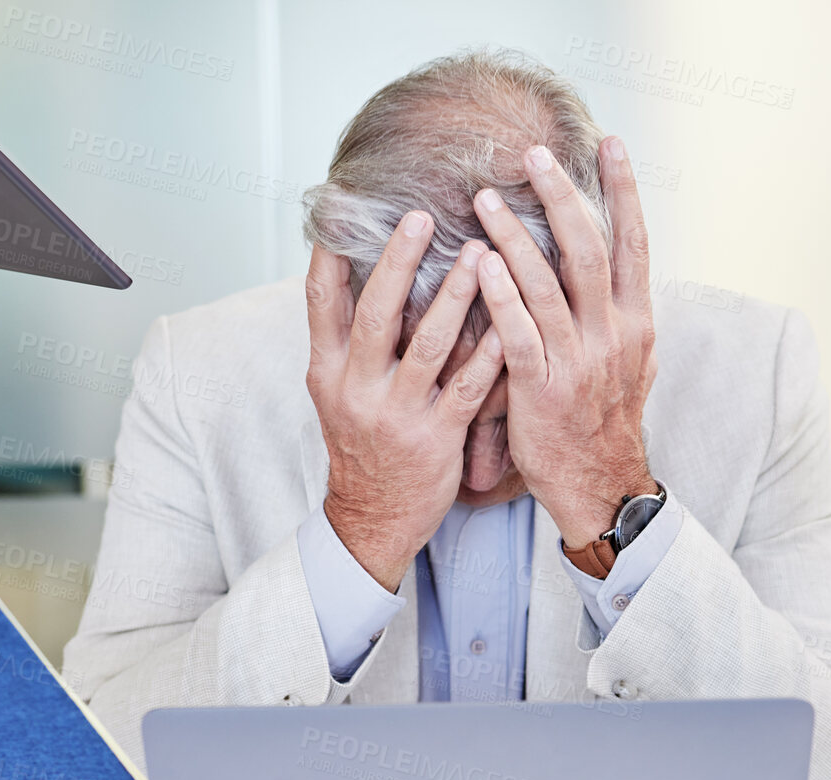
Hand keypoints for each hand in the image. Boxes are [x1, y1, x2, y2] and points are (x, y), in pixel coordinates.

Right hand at [307, 217, 505, 590]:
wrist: (372, 520)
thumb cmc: (363, 445)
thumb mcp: (337, 392)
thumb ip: (347, 340)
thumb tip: (356, 270)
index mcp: (327, 371)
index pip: (319, 301)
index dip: (330, 254)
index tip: (345, 207)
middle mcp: (355, 389)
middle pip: (374, 312)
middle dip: (398, 262)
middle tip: (422, 216)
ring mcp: (396, 415)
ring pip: (427, 345)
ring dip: (457, 295)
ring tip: (482, 252)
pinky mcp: (435, 438)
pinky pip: (468, 387)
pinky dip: (490, 351)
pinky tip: (512, 319)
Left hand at [472, 136, 656, 548]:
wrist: (600, 486)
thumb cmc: (605, 422)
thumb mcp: (633, 364)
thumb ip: (623, 315)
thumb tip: (625, 269)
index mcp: (637, 324)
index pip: (634, 243)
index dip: (624, 191)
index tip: (610, 143)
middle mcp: (613, 336)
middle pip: (590, 250)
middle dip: (562, 197)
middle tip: (534, 154)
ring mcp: (578, 363)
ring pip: (548, 285)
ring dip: (515, 236)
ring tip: (485, 197)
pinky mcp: (543, 390)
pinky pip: (519, 334)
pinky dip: (501, 296)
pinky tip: (481, 264)